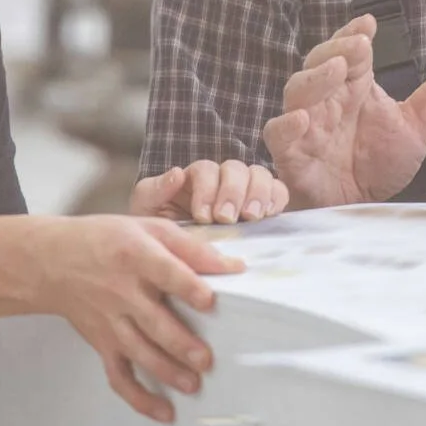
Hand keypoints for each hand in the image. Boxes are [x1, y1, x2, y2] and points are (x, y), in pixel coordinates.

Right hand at [29, 216, 242, 423]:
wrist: (52, 262)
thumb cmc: (105, 240)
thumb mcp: (147, 228)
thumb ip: (190, 247)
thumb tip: (232, 267)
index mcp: (135, 255)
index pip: (164, 272)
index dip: (187, 287)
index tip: (209, 301)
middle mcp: (122, 291)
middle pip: (153, 320)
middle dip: (180, 343)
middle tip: (205, 360)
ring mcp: (111, 321)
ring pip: (139, 351)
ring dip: (166, 371)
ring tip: (192, 385)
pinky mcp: (103, 344)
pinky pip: (119, 376)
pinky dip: (139, 397)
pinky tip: (164, 411)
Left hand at [130, 159, 289, 224]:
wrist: (174, 257)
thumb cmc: (160, 231)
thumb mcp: (147, 210)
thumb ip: (154, 191)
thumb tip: (176, 173)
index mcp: (195, 177)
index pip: (206, 170)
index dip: (207, 190)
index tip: (202, 217)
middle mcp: (222, 179)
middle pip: (236, 169)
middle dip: (232, 192)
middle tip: (226, 218)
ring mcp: (245, 191)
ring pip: (259, 175)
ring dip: (257, 193)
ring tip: (250, 217)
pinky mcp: (263, 206)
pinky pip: (278, 192)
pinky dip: (276, 199)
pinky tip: (268, 215)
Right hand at [260, 14, 425, 207]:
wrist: (357, 210)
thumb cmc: (376, 165)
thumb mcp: (416, 128)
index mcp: (352, 88)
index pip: (350, 53)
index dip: (354, 35)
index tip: (369, 25)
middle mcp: (327, 101)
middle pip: (319, 64)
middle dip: (335, 50)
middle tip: (358, 46)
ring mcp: (306, 126)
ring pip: (297, 91)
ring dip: (314, 79)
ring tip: (336, 70)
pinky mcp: (292, 156)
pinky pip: (279, 136)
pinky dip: (286, 126)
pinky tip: (302, 119)